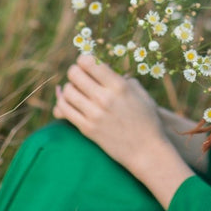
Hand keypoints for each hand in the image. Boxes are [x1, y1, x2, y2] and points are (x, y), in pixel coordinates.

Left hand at [52, 54, 167, 170]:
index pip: (89, 62)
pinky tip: (69, 103)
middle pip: (74, 74)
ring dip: (69, 88)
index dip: (84, 60)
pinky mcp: (87, 129)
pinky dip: (62, 104)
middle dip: (75, 72)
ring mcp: (94, 114)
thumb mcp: (141, 94)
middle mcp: (105, 98)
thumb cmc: (148, 121)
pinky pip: (64, 110)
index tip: (87, 64)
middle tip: (80, 77)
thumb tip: (107, 72)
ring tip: (77, 91)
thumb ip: (124, 80)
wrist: (147, 151)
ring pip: (67, 91)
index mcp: (119, 86)